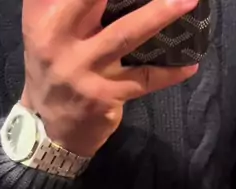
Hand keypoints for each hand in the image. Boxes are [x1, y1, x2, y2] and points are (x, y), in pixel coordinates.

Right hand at [21, 0, 198, 156]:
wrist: (51, 128)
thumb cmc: (53, 67)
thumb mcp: (45, 29)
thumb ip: (65, 1)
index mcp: (45, 18)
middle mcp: (59, 41)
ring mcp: (83, 71)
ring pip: (126, 35)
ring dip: (159, 15)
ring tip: (188, 0)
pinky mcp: (104, 96)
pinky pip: (143, 80)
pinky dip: (169, 73)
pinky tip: (190, 65)